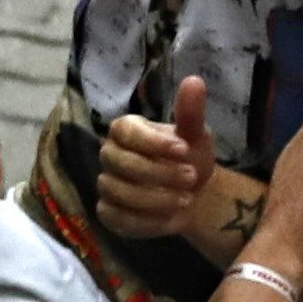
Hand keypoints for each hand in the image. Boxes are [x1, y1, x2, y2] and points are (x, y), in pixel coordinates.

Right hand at [98, 75, 212, 240]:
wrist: (194, 193)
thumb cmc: (190, 158)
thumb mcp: (196, 135)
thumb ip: (191, 112)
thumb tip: (194, 80)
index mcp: (125, 130)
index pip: (125, 132)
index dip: (153, 142)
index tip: (183, 149)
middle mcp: (109, 155)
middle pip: (121, 164)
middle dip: (159, 173)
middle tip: (192, 178)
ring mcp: (106, 184)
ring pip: (119, 193)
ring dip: (156, 199)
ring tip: (187, 200)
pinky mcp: (109, 212)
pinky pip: (118, 218)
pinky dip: (146, 221)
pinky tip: (171, 219)